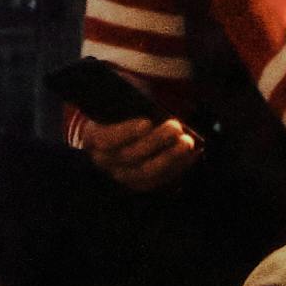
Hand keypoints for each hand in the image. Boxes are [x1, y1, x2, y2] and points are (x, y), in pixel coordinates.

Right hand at [79, 103, 195, 190]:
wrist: (123, 129)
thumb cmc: (123, 111)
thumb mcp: (120, 101)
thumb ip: (129, 101)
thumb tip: (149, 103)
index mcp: (93, 137)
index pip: (106, 138)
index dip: (126, 132)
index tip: (147, 122)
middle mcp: (104, 160)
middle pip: (130, 156)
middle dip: (155, 141)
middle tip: (175, 127)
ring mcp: (122, 175)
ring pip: (146, 172)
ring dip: (169, 157)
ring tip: (187, 142)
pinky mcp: (140, 184)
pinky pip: (159, 180)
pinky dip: (178, 167)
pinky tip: (192, 154)